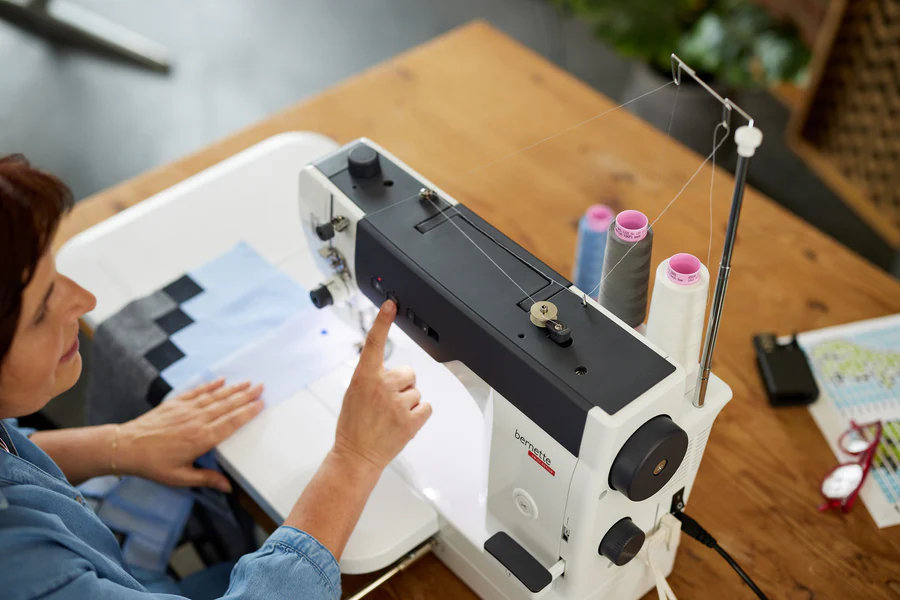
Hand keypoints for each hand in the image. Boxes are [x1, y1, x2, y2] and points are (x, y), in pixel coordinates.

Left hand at [116, 379, 263, 491]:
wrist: (125, 447)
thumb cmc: (153, 465)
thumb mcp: (180, 478)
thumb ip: (206, 479)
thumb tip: (228, 487)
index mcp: (202, 439)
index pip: (231, 423)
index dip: (247, 413)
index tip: (261, 404)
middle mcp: (197, 421)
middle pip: (226, 406)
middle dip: (245, 396)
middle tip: (261, 387)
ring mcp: (186, 409)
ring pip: (215, 397)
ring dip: (233, 389)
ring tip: (248, 382)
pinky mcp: (175, 403)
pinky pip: (197, 391)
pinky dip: (210, 385)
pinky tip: (221, 380)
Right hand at [332, 300, 431, 473]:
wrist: (356, 455)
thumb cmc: (353, 426)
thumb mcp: (354, 394)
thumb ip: (371, 379)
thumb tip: (389, 374)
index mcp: (364, 377)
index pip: (374, 343)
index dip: (383, 321)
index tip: (391, 305)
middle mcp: (382, 385)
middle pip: (408, 372)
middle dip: (402, 385)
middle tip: (386, 403)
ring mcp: (398, 403)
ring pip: (416, 391)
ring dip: (408, 402)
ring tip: (391, 417)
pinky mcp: (411, 420)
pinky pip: (426, 407)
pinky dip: (418, 414)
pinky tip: (402, 423)